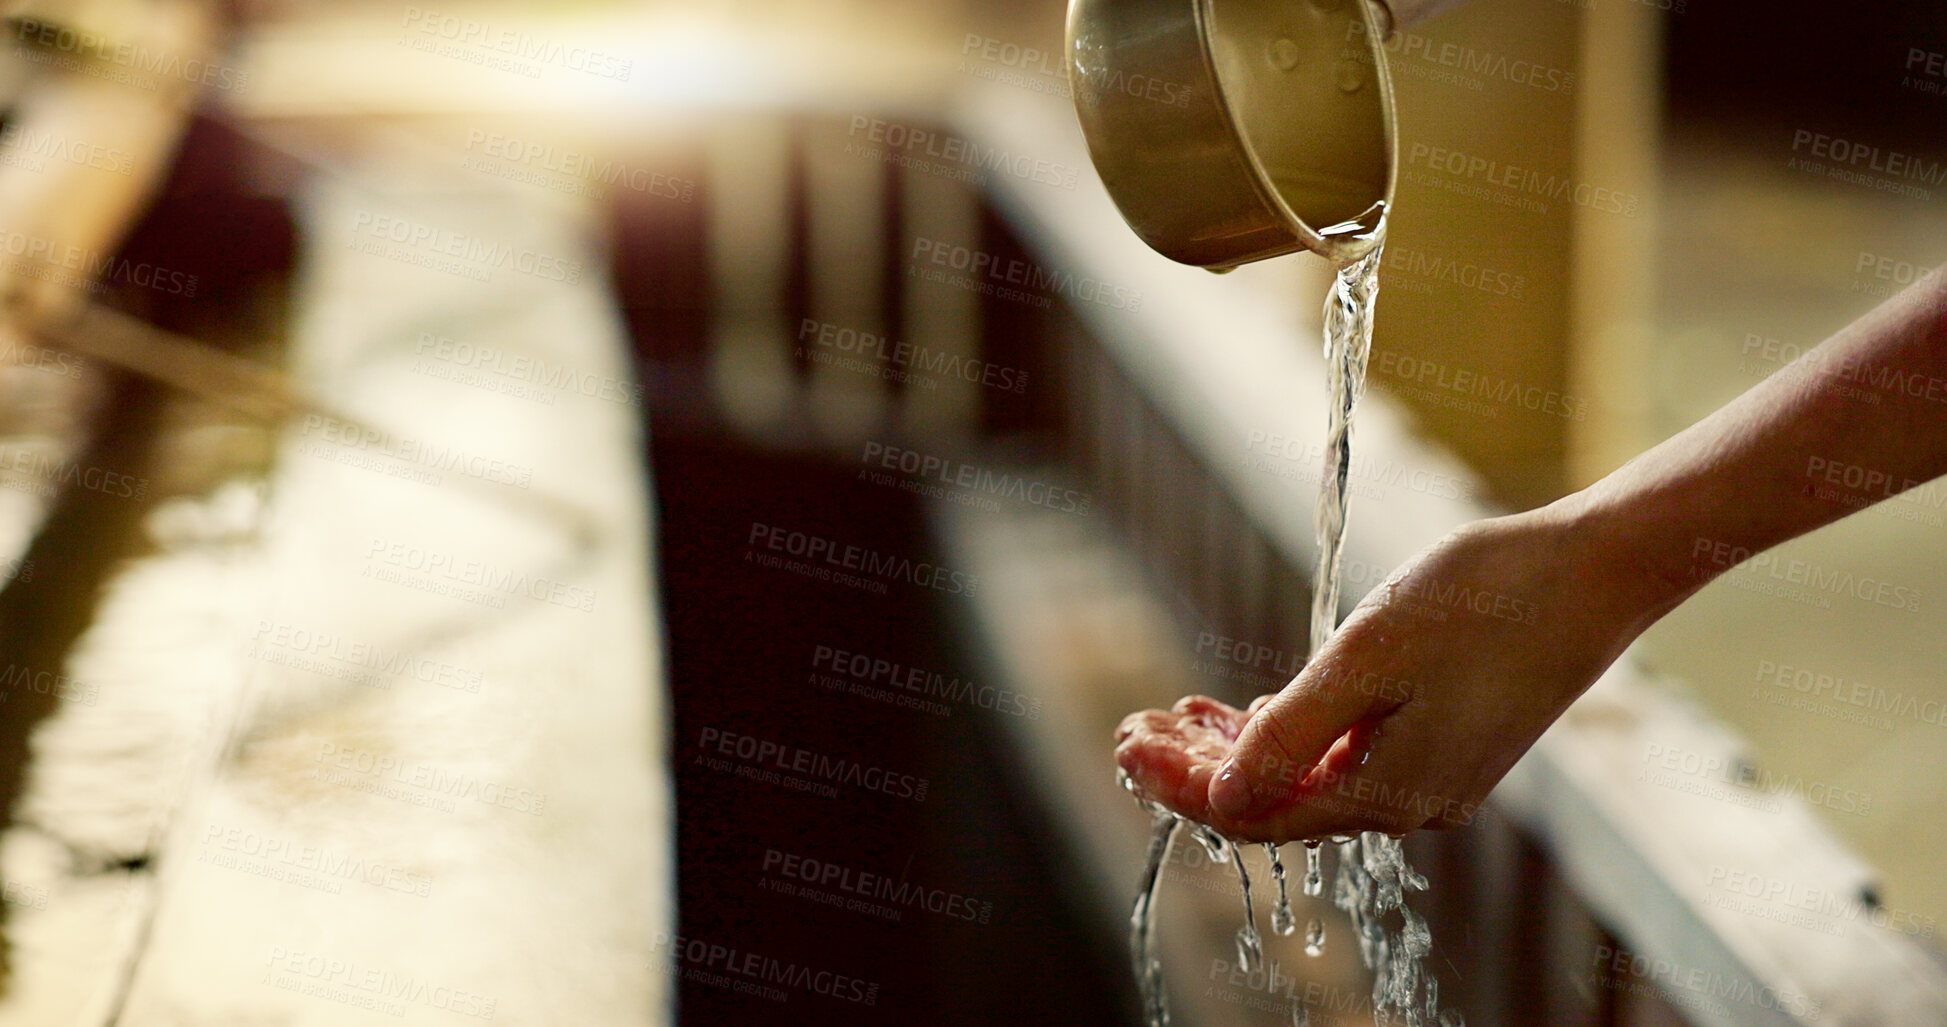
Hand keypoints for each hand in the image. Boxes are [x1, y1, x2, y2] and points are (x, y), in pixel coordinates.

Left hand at [1114, 500, 1663, 841]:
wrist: (1595, 572)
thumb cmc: (1483, 601)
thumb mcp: (1366, 660)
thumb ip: (1290, 736)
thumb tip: (1218, 800)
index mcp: (1388, 794)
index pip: (1252, 814)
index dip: (1178, 782)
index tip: (1123, 738)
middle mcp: (1411, 803)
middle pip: (1275, 805)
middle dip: (1197, 767)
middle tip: (1134, 723)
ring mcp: (1433, 778)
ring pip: (1308, 781)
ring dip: (1239, 749)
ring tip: (1178, 713)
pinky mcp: (1448, 744)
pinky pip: (1347, 760)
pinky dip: (1292, 735)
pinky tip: (1255, 709)